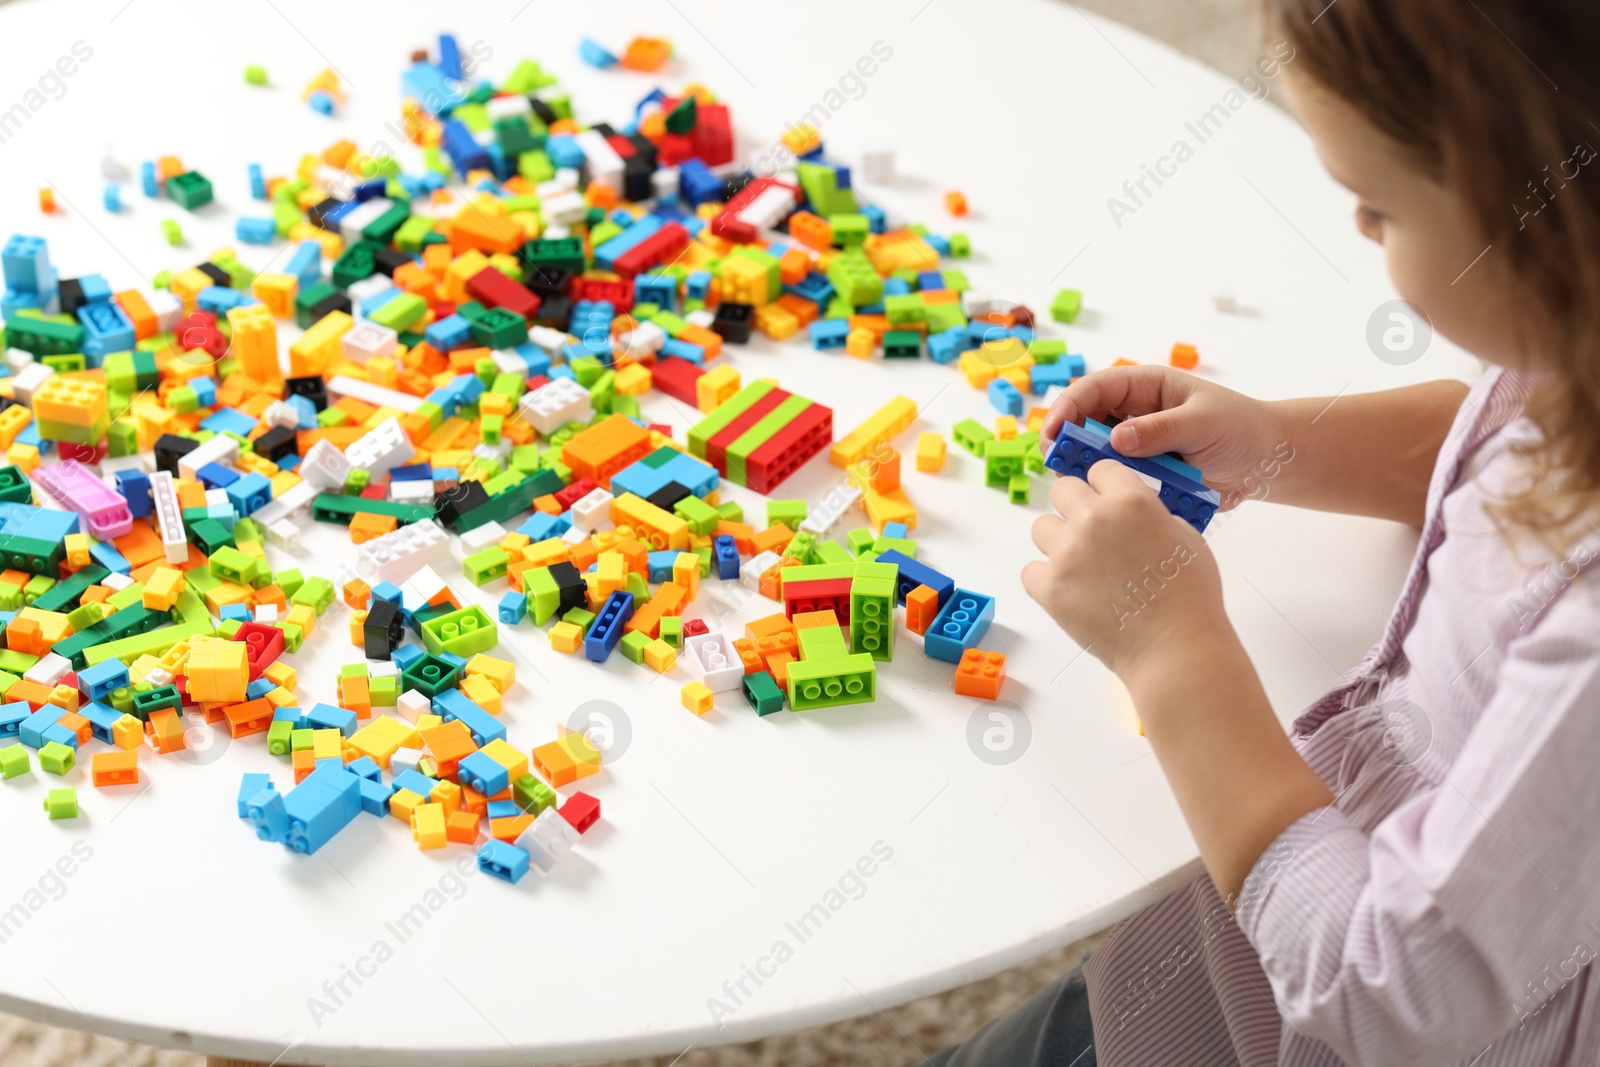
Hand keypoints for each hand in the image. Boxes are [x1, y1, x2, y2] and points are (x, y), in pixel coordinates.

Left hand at [1022, 460, 1227, 679]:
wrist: (1174, 648)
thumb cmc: (1189, 598)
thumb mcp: (1186, 538)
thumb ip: (1154, 516)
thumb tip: (1135, 516)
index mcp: (1131, 500)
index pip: (1100, 469)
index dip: (1105, 486)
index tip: (1107, 499)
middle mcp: (1093, 519)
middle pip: (1062, 490)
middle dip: (1075, 507)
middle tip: (1091, 532)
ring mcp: (1067, 553)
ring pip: (1042, 528)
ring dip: (1058, 542)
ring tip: (1082, 566)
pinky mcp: (1049, 587)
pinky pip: (1031, 570)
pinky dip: (1046, 579)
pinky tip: (1071, 591)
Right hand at [1040, 366, 1292, 509]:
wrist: (1268, 461)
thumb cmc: (1241, 428)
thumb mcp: (1203, 423)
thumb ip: (1160, 429)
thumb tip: (1118, 438)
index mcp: (1146, 387)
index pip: (1096, 388)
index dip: (1069, 406)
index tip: (1054, 431)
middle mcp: (1135, 412)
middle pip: (1086, 419)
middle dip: (1068, 437)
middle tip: (1056, 461)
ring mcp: (1138, 443)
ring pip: (1096, 450)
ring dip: (1083, 464)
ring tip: (1072, 481)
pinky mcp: (1144, 471)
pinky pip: (1116, 476)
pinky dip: (1106, 484)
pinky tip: (1101, 495)